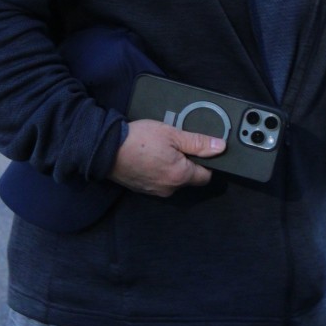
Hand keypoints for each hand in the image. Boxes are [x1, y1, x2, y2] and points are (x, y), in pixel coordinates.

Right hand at [109, 119, 225, 196]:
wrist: (105, 148)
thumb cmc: (139, 140)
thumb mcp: (172, 134)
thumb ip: (198, 142)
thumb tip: (220, 147)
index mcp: (181, 176)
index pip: (206, 176)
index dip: (208, 163)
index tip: (202, 150)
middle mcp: (169, 188)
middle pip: (189, 178)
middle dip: (187, 163)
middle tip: (177, 144)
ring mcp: (155, 190)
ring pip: (173, 179)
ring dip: (172, 166)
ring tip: (161, 148)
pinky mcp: (143, 189)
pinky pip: (158, 180)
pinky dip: (158, 170)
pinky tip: (150, 156)